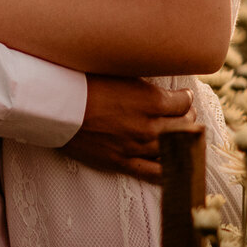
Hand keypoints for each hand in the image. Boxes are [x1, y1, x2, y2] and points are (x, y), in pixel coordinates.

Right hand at [60, 77, 199, 183]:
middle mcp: (150, 127)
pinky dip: (169, 169)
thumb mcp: (122, 74)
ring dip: (182, 140)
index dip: (185, 98)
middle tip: (184, 113)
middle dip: (188, 118)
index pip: (184, 103)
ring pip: (175, 149)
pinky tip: (175, 164)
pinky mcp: (123, 162)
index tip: (182, 96)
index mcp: (152, 101)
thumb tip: (160, 86)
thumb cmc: (85, 83)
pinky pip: (154, 172)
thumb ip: (145, 84)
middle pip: (185, 126)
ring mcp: (137, 147)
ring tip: (180, 134)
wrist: (58, 106)